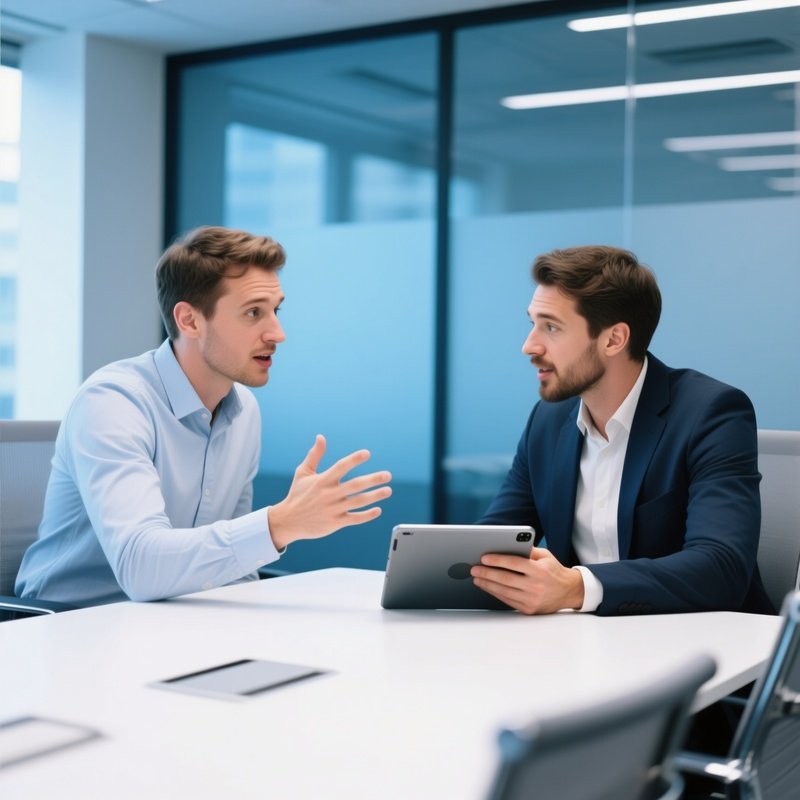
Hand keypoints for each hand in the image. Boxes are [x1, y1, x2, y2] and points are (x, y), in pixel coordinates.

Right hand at [268, 435, 391, 549]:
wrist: (288, 521)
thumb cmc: (297, 494)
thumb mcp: (303, 473)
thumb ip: (314, 455)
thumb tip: (321, 437)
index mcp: (322, 480)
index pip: (341, 467)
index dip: (354, 459)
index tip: (367, 453)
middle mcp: (329, 494)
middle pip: (355, 485)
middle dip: (373, 480)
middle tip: (388, 475)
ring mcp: (333, 509)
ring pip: (358, 502)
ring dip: (374, 496)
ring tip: (388, 490)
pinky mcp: (335, 523)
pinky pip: (354, 519)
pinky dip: (367, 515)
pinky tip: (378, 510)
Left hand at [471, 547, 584, 613]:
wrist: (569, 592)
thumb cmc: (553, 571)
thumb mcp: (544, 556)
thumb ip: (527, 550)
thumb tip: (505, 544)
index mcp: (540, 571)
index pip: (514, 564)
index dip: (497, 560)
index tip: (484, 557)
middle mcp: (536, 586)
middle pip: (505, 579)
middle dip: (487, 573)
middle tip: (474, 568)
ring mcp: (532, 600)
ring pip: (504, 592)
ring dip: (487, 584)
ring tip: (477, 578)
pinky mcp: (528, 609)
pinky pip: (507, 600)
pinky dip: (495, 593)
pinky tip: (488, 587)